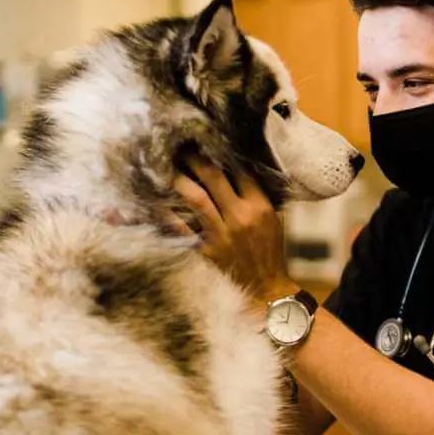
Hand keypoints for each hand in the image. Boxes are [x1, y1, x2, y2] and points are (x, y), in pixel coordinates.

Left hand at [171, 155, 295, 306]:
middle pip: (214, 177)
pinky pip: (181, 227)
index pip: (239, 171)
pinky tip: (157, 200)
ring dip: (181, 179)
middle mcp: (239, 217)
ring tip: (170, 167)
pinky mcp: (206, 250)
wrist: (269, 289)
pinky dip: (168, 213)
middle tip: (184, 149)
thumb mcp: (275, 221)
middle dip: (197, 159)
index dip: (224, 155)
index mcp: (259, 207)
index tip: (212, 145)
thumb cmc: (273, 253)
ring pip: (195, 197)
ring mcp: (221, 234)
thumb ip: (260, 198)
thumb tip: (241, 173)